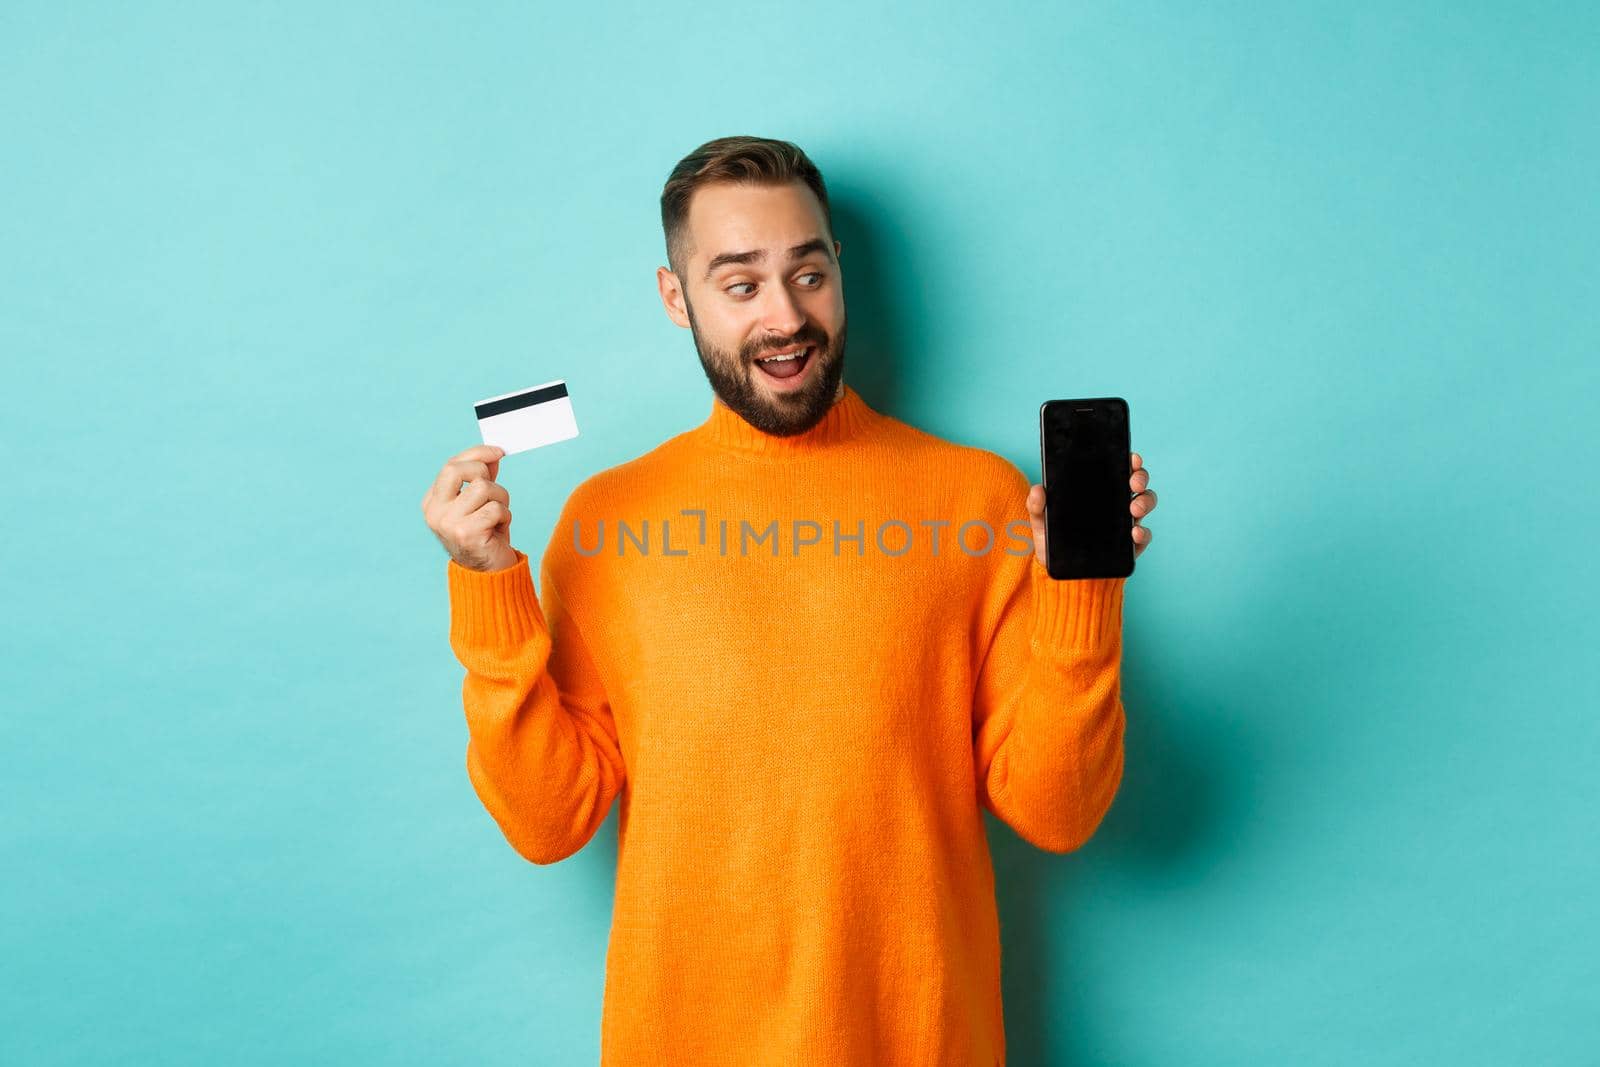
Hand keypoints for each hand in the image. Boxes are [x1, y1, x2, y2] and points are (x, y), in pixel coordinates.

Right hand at [421, 444, 519, 571]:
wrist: (489, 575)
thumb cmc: (486, 536)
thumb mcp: (481, 503)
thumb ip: (482, 478)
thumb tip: (493, 454)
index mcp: (433, 502)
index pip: (451, 465)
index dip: (477, 454)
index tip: (498, 451)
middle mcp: (435, 512)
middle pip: (457, 469)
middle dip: (484, 472)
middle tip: (494, 490)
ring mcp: (448, 523)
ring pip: (483, 488)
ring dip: (501, 499)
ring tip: (499, 517)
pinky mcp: (466, 534)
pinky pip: (495, 509)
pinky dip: (504, 516)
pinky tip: (498, 530)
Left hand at [1025, 451, 1156, 567]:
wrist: (1061, 571)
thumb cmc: (1055, 539)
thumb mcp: (1042, 521)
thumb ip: (1037, 505)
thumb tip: (1038, 490)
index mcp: (1099, 490)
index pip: (1118, 468)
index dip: (1129, 461)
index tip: (1131, 458)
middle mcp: (1117, 502)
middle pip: (1137, 482)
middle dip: (1140, 478)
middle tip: (1133, 484)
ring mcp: (1126, 523)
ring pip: (1145, 503)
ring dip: (1144, 502)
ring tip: (1133, 509)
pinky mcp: (1130, 545)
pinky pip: (1143, 536)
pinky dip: (1143, 533)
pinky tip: (1134, 533)